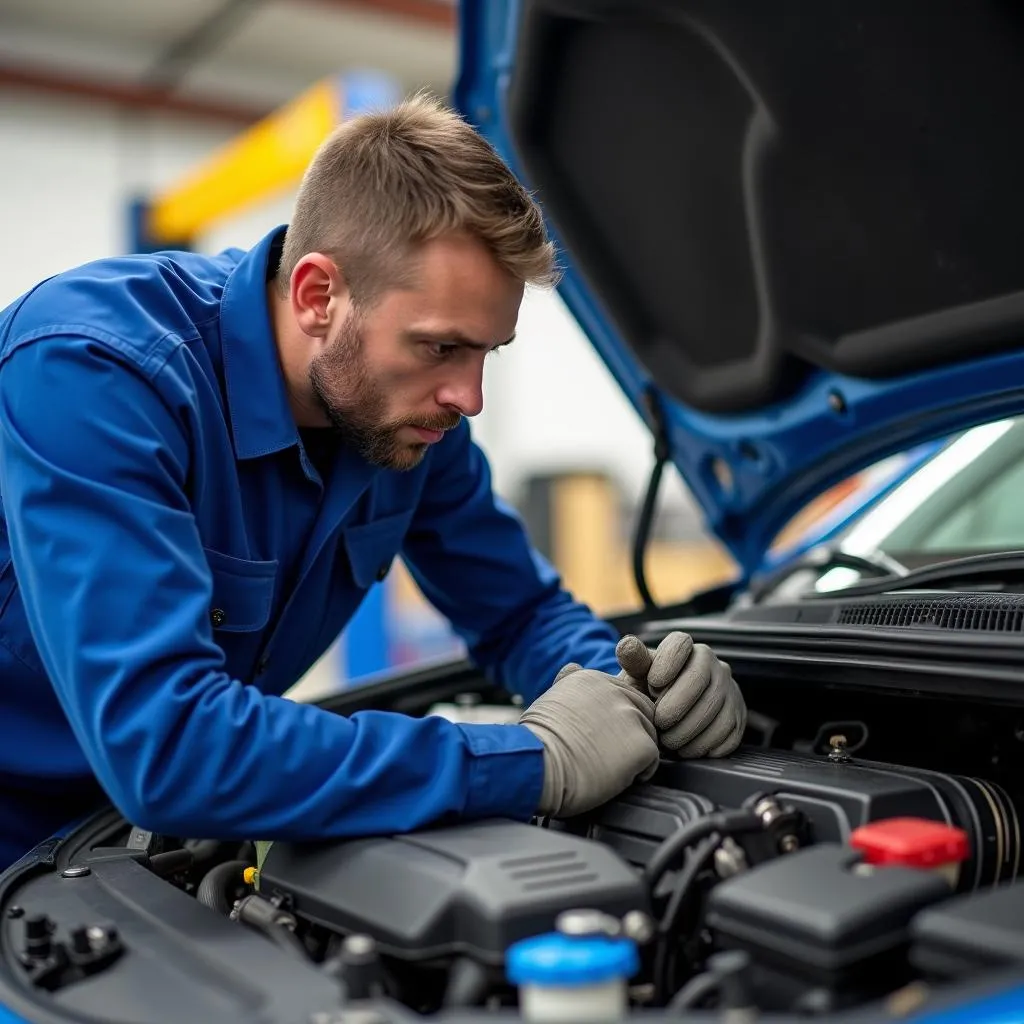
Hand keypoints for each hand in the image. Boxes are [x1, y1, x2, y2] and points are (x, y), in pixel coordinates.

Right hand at [519, 663, 660, 818]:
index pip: (621, 696)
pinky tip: (612, 777)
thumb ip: (569, 683)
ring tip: (604, 766)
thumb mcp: (550, 701)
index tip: (593, 738)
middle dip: (629, 735)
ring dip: (632, 754)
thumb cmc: (537, 743)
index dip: (612, 722)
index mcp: (591, 678)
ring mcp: (630, 715)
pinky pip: (652, 761)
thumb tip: (574, 666)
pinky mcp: (642, 743)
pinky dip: (638, 774)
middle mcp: (614, 690)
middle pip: (641, 712)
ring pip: (649, 736)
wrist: (536, 767)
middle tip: (603, 755)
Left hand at [616, 632, 745, 757]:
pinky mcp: (738, 717)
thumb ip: (634, 661)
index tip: (652, 684)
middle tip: (659, 723)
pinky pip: (727, 732)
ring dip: (688, 730)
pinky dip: (705, 745)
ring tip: (669, 741)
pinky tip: (686, 749)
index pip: (681, 644)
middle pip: (700, 680)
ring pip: (715, 709)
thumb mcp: (639, 676)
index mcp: (688, 649)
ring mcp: (729, 691)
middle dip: (676, 705)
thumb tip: (626, 645)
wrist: (672, 714)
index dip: (667, 663)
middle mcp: (714, 665)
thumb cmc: (651, 692)